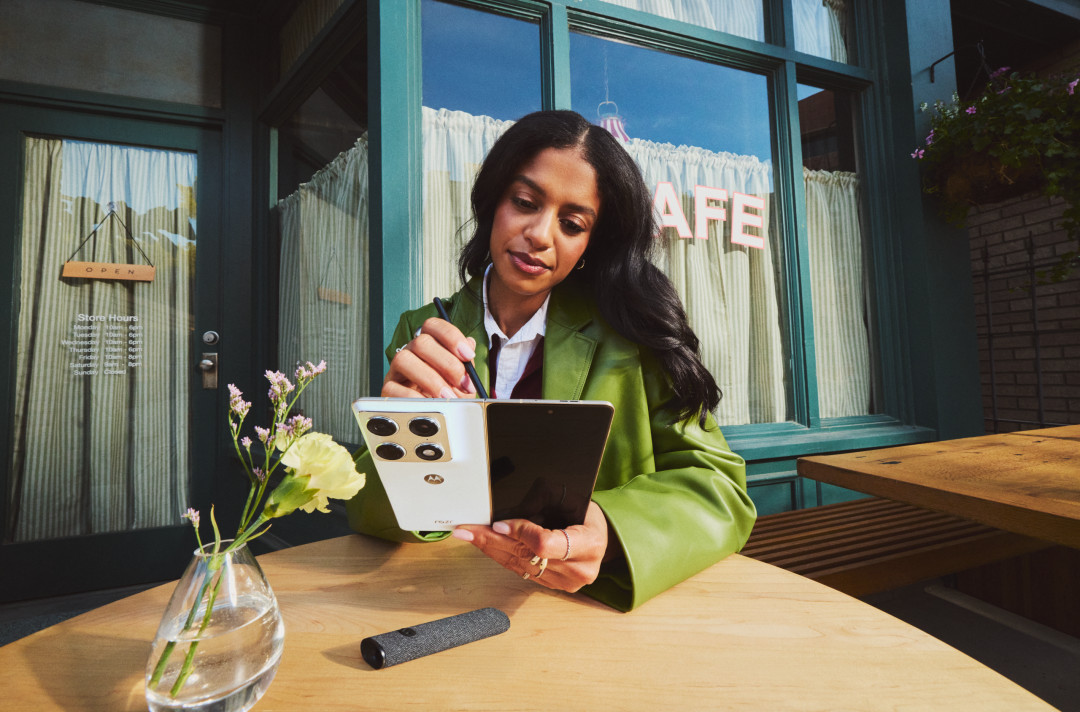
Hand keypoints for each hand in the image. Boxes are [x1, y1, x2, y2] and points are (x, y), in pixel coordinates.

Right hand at [383, 318, 477, 397]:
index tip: (468, 355)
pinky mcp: (388, 389)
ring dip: (430, 379)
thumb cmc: (448, 393)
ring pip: (403, 359)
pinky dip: (414, 396)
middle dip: (447, 364)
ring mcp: (397, 369)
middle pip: (421, 342)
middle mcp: (411, 351)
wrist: (435, 416)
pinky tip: (428, 403)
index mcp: (429, 344)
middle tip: (462, 384)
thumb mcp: (461, 379)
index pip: (433, 326)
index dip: (451, 336)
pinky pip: (393, 387)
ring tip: (447, 396)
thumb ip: (465, 363)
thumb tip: (469, 344)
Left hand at [451, 501, 616, 592]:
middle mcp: (579, 569)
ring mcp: (565, 582)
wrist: (599, 537)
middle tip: (468, 530)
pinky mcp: (551, 586)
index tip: (498, 524)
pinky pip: (521, 572)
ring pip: (520, 567)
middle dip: (493, 541)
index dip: (520, 533)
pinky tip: (485, 545)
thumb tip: (506, 514)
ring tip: (469, 536)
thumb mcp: (569, 496)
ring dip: (491, 549)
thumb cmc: (585, 514)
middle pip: (528, 557)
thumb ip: (540, 499)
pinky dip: (501, 556)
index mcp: (590, 544)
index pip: (547, 544)